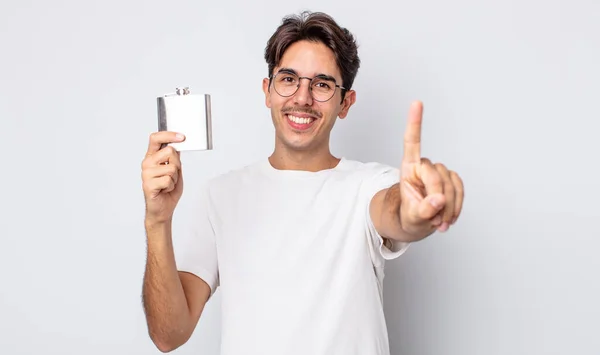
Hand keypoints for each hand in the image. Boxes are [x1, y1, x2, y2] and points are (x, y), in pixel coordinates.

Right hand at [141, 131, 185, 223]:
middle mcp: (147, 163)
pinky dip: (171, 186)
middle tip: (172, 175)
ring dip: (174, 178)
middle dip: (177, 164)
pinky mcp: (148, 184)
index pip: (155, 139)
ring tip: (167, 184)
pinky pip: (168, 180)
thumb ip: (174, 158)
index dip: (169, 135)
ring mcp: (146, 173)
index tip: (182, 137)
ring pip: (171, 167)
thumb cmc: (168, 189)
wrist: (163, 209)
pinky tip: (164, 190)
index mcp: (152, 157)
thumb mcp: (175, 170)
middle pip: (169, 151)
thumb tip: (177, 144)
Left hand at [399, 101, 463, 237]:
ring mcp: (440, 172)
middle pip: (437, 178)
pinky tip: (449, 218)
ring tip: (438, 223)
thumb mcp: (411, 217)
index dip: (415, 122)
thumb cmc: (409, 216)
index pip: (412, 142)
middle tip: (433, 221)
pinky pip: (460, 189)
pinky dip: (457, 206)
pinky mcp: (452, 179)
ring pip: (451, 186)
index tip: (417, 102)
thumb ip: (423, 209)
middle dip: (438, 201)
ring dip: (448, 208)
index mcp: (408, 168)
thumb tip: (439, 200)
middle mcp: (424, 166)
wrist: (418, 222)